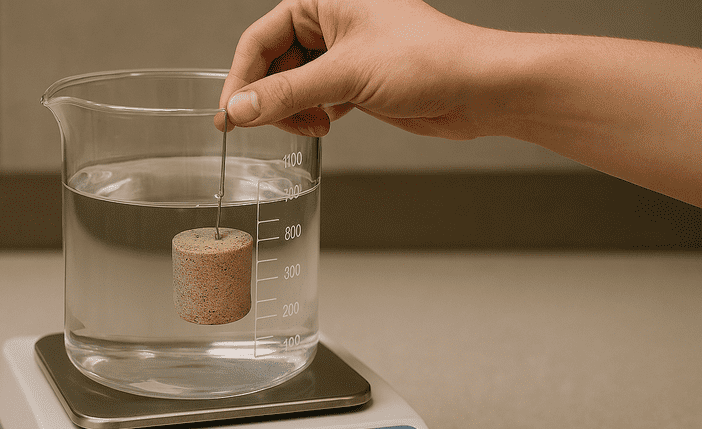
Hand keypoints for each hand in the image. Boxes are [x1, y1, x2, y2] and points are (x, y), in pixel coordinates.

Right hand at [218, 0, 491, 139]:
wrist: (477, 88)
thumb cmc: (427, 59)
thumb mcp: (345, 75)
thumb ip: (286, 94)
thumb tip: (239, 109)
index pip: (260, 38)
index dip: (241, 79)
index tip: (229, 115)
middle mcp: (332, 21)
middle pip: (274, 63)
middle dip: (269, 99)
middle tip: (261, 128)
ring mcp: (345, 52)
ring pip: (294, 84)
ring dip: (294, 111)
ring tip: (312, 126)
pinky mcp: (358, 80)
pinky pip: (316, 97)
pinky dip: (313, 115)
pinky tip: (325, 125)